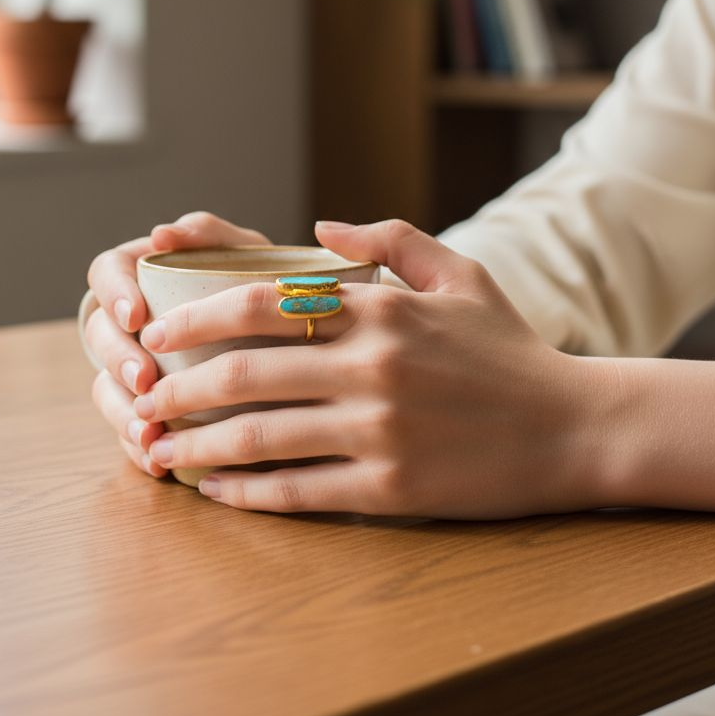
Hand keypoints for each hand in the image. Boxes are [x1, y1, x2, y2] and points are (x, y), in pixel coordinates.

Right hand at [86, 212, 270, 479]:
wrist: (297, 340)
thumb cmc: (265, 285)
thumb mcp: (245, 253)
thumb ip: (209, 234)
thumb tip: (162, 234)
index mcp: (142, 273)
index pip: (106, 273)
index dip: (113, 294)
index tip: (137, 317)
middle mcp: (130, 322)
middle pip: (100, 335)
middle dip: (117, 360)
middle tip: (145, 380)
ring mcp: (134, 367)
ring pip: (105, 388)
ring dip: (121, 411)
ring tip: (147, 432)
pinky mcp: (150, 409)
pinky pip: (130, 430)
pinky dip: (139, 448)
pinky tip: (158, 462)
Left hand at [133, 219, 608, 517]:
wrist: (575, 427)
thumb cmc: (511, 349)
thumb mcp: (461, 274)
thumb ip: (391, 239)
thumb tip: (319, 222)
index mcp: (380, 309)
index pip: (262, 304)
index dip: (195, 317)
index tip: (156, 332)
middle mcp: (372, 365)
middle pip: (245, 374)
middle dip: (178, 388)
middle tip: (139, 400)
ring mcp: (380, 429)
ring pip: (261, 436)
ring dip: (197, 445)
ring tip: (157, 451)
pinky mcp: (391, 487)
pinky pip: (298, 491)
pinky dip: (246, 493)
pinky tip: (216, 491)